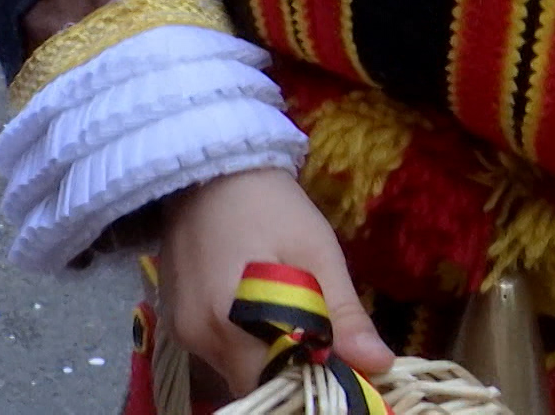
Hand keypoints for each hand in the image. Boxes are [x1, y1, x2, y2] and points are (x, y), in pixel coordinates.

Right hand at [159, 169, 395, 398]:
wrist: (206, 166)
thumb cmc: (267, 204)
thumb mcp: (316, 252)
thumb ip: (343, 315)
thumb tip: (378, 364)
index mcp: (231, 325)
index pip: (277, 388)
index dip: (313, 384)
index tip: (341, 367)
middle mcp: (198, 336)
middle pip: (254, 384)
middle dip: (292, 372)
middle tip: (322, 342)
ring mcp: (182, 328)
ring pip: (236, 369)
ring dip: (268, 358)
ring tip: (293, 321)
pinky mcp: (176, 318)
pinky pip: (218, 350)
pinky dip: (245, 344)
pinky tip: (260, 311)